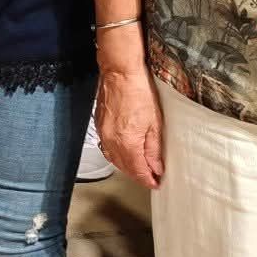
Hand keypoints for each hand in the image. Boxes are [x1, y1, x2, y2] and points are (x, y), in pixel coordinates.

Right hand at [95, 65, 165, 187]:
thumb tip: (156, 166)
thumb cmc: (138, 91)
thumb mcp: (154, 123)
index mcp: (127, 142)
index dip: (148, 179)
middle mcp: (111, 141)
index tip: (156, 183)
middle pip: (125, 167)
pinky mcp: (99, 125)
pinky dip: (116, 154)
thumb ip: (154, 149)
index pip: (138, 170)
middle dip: (138, 175)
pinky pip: (107, 147)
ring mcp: (103, 133)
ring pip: (114, 159)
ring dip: (127, 166)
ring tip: (139, 167)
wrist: (120, 73)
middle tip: (151, 177)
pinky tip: (124, 152)